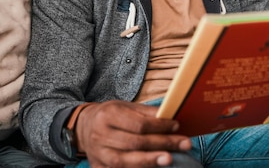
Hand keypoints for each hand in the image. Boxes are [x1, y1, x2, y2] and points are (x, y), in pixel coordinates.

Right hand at [75, 100, 191, 167]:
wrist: (84, 127)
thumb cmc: (111, 115)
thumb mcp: (125, 107)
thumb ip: (147, 113)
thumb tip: (170, 116)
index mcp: (107, 115)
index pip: (139, 124)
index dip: (160, 126)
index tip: (177, 126)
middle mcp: (100, 135)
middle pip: (135, 143)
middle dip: (162, 144)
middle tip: (184, 144)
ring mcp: (98, 154)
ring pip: (126, 161)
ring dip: (150, 161)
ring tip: (169, 159)